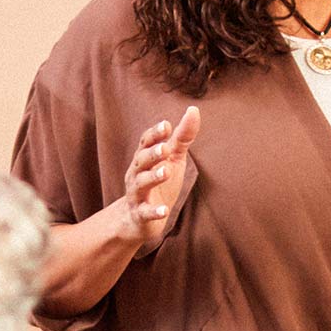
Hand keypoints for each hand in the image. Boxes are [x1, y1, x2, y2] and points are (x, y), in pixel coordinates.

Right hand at [119, 106, 200, 245]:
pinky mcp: (140, 215)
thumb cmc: (159, 184)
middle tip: (165, 148)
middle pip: (141, 160)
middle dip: (152, 154)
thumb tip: (193, 110)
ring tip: (166, 172)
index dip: (155, 134)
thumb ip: (182, 137)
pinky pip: (145, 212)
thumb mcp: (172, 159)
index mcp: (144, 158)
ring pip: (141, 184)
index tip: (166, 126)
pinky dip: (154, 211)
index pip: (145, 142)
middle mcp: (136, 174)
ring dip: (153, 177)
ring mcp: (137, 194)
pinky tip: (164, 210)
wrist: (139, 220)